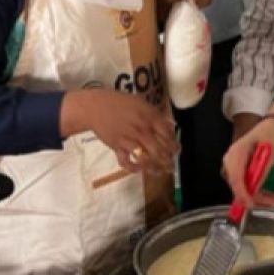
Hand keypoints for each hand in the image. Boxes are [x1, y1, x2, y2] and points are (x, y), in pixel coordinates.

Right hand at [60, 89, 178, 173]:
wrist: (96, 107)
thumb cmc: (120, 102)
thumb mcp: (142, 103)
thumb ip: (156, 115)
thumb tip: (170, 126)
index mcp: (150, 117)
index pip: (167, 135)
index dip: (174, 145)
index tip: (176, 151)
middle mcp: (142, 130)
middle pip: (159, 150)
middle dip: (167, 161)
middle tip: (170, 166)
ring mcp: (129, 140)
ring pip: (146, 159)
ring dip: (154, 168)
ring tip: (159, 172)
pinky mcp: (117, 147)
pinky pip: (125, 162)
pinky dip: (132, 168)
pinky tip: (138, 170)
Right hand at [222, 116, 273, 207]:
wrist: (271, 128)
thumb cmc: (270, 135)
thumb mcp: (270, 153)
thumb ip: (260, 172)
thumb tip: (254, 191)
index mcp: (235, 154)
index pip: (235, 178)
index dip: (242, 194)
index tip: (251, 204)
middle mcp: (231, 163)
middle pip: (239, 188)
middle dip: (258, 198)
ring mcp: (235, 169)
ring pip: (245, 191)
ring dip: (264, 198)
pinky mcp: (242, 174)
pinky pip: (250, 188)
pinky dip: (263, 193)